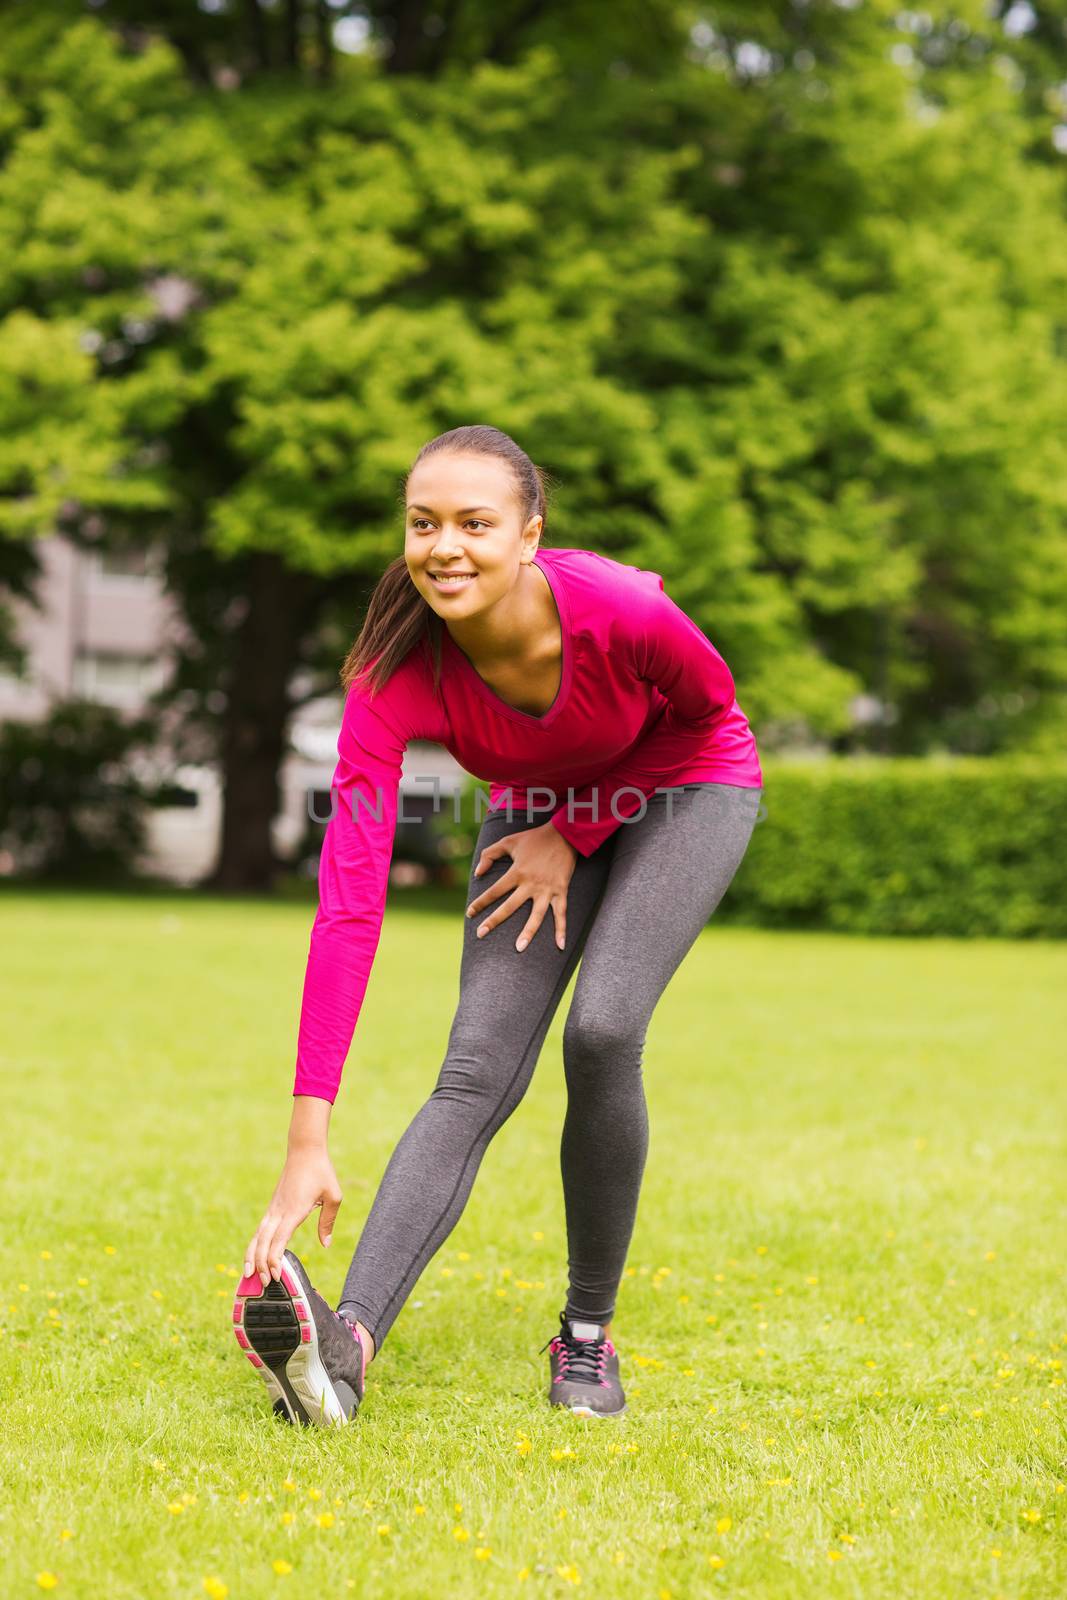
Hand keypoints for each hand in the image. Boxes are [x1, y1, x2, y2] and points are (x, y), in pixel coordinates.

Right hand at [242, 1146, 341, 1287]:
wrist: (304, 1151)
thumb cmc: (321, 1172)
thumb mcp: (333, 1196)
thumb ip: (328, 1221)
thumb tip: (325, 1244)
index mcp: (294, 1210)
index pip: (279, 1240)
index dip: (274, 1259)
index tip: (276, 1275)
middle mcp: (279, 1211)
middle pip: (263, 1242)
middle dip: (261, 1264)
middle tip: (263, 1284)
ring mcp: (273, 1209)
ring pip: (257, 1236)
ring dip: (252, 1256)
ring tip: (248, 1275)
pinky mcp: (273, 1207)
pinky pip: (260, 1230)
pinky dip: (255, 1244)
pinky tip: (254, 1256)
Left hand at [465, 820, 576, 952]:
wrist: (563, 834)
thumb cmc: (533, 839)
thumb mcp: (508, 842)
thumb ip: (489, 855)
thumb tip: (477, 873)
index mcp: (517, 872)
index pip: (494, 891)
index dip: (481, 903)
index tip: (470, 913)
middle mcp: (531, 883)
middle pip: (509, 907)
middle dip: (494, 921)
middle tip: (480, 934)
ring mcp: (547, 889)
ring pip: (536, 915)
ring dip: (528, 933)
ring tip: (519, 948)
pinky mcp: (561, 891)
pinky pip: (561, 913)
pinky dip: (562, 930)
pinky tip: (560, 946)